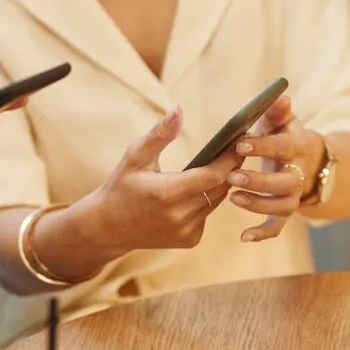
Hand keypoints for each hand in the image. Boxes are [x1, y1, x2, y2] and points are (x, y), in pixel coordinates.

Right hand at [76, 108, 241, 254]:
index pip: (213, 175)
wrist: (109, 228)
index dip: (230, 158)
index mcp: (166, 193)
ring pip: (217, 200)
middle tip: (237, 146)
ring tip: (221, 161)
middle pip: (220, 187)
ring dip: (220, 182)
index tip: (240, 140)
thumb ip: (160, 134)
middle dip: (230, 166)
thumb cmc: (121, 185)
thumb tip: (178, 109)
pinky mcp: (190, 240)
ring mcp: (186, 231)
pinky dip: (207, 199)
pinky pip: (208, 213)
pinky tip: (198, 188)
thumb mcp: (135, 156)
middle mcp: (179, 216)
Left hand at [226, 95, 325, 242]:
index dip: (262, 147)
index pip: (282, 146)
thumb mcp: (281, 119)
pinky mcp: (285, 210)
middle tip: (232, 176)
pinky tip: (243, 237)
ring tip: (233, 198)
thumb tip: (280, 95)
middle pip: (284, 182)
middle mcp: (298, 173)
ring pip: (282, 206)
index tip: (240, 143)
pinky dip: (263, 234)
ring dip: (259, 204)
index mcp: (296, 146)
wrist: (305, 159)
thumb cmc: (283, 133)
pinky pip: (278, 226)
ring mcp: (293, 194)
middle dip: (258, 181)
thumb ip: (277, 109)